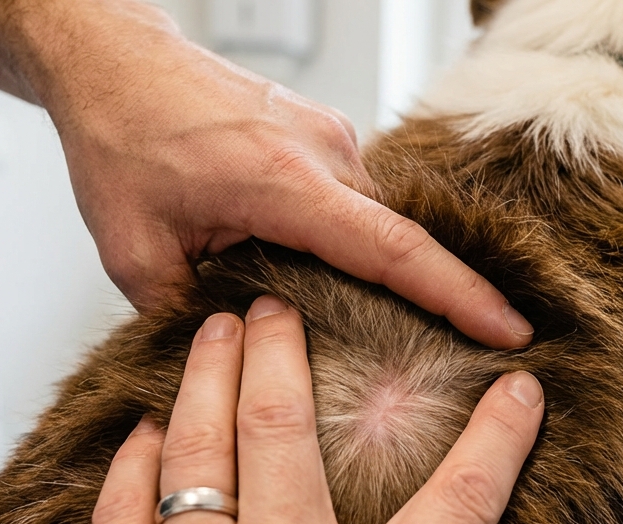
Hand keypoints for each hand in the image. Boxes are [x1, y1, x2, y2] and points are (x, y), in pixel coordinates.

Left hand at [14, 0, 534, 349]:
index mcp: (285, 182)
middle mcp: (324, 152)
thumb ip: (187, 314)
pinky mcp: (320, 133)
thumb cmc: (120, 140)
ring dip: (373, 271)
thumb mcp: (134, 252)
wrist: (113, 61)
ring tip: (369, 328)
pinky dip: (349, 241)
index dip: (458, 296)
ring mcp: (327, 136)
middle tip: (444, 363)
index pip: (394, 250)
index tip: (509, 330)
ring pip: (373, 221)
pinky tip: (325, 276)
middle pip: (396, 241)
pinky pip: (354, 198)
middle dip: (427, 301)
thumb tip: (228, 365)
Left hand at [49, 295, 545, 523]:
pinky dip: (131, 456)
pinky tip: (142, 430)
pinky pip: (120, 504)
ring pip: (197, 440)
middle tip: (283, 304)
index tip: (518, 390)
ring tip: (214, 326)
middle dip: (289, 347)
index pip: (462, 500)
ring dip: (206, 371)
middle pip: (289, 423)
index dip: (501, 435)